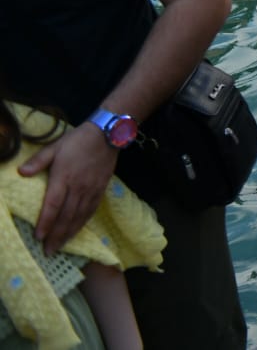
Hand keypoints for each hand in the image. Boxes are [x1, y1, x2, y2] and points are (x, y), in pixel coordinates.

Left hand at [20, 123, 118, 252]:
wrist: (107, 134)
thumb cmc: (77, 140)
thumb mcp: (55, 146)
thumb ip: (38, 160)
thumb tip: (20, 172)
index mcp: (64, 177)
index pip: (53, 204)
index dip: (46, 222)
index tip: (39, 237)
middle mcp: (78, 187)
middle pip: (66, 215)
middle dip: (56, 235)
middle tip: (48, 251)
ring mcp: (91, 189)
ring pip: (79, 216)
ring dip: (69, 233)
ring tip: (60, 247)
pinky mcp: (101, 189)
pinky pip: (91, 210)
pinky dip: (82, 223)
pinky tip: (76, 231)